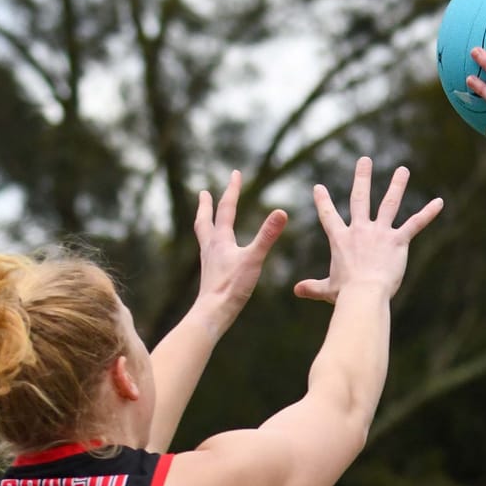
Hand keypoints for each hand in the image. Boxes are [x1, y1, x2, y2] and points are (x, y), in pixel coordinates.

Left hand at [191, 170, 287, 330]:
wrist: (213, 312)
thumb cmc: (233, 287)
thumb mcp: (254, 258)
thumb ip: (268, 235)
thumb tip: (281, 212)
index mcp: (220, 240)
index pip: (226, 209)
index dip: (232, 190)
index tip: (236, 173)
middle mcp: (210, 247)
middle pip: (205, 220)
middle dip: (206, 205)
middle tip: (204, 192)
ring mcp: (208, 261)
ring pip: (203, 236)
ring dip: (205, 223)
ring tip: (205, 218)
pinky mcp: (210, 274)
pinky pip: (207, 252)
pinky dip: (210, 244)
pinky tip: (214, 251)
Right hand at [293, 157, 441, 302]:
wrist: (364, 294)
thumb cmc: (345, 294)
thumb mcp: (326, 289)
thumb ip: (311, 287)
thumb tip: (296, 290)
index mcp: (340, 239)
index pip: (328, 216)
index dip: (322, 201)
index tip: (318, 187)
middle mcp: (359, 230)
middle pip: (359, 197)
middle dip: (362, 177)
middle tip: (365, 160)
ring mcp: (380, 233)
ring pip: (389, 203)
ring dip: (397, 185)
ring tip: (403, 170)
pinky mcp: (398, 241)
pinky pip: (415, 223)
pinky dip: (428, 213)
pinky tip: (440, 202)